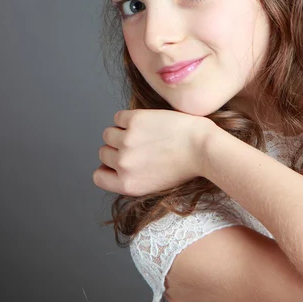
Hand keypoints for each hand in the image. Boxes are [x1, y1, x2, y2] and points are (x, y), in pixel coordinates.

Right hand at [93, 109, 210, 196]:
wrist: (204, 148)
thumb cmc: (185, 165)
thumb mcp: (154, 183)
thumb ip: (132, 177)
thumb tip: (112, 163)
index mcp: (128, 184)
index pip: (98, 176)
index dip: (108, 167)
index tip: (118, 161)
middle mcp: (124, 165)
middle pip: (104, 152)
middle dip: (117, 147)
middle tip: (140, 144)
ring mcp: (127, 141)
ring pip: (108, 133)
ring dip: (121, 131)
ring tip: (144, 133)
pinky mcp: (135, 120)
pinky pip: (118, 117)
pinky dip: (129, 118)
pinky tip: (147, 121)